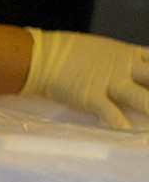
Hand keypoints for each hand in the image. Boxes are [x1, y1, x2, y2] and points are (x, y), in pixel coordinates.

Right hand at [22, 28, 148, 128]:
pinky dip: (118, 121)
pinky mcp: (91, 96)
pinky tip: (127, 130)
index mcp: (131, 55)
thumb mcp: (105, 51)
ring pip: (138, 96)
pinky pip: (108, 111)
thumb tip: (136, 70)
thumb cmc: (72, 53)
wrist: (44, 57)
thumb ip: (123, 61)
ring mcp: (109, 83)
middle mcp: (125, 69)